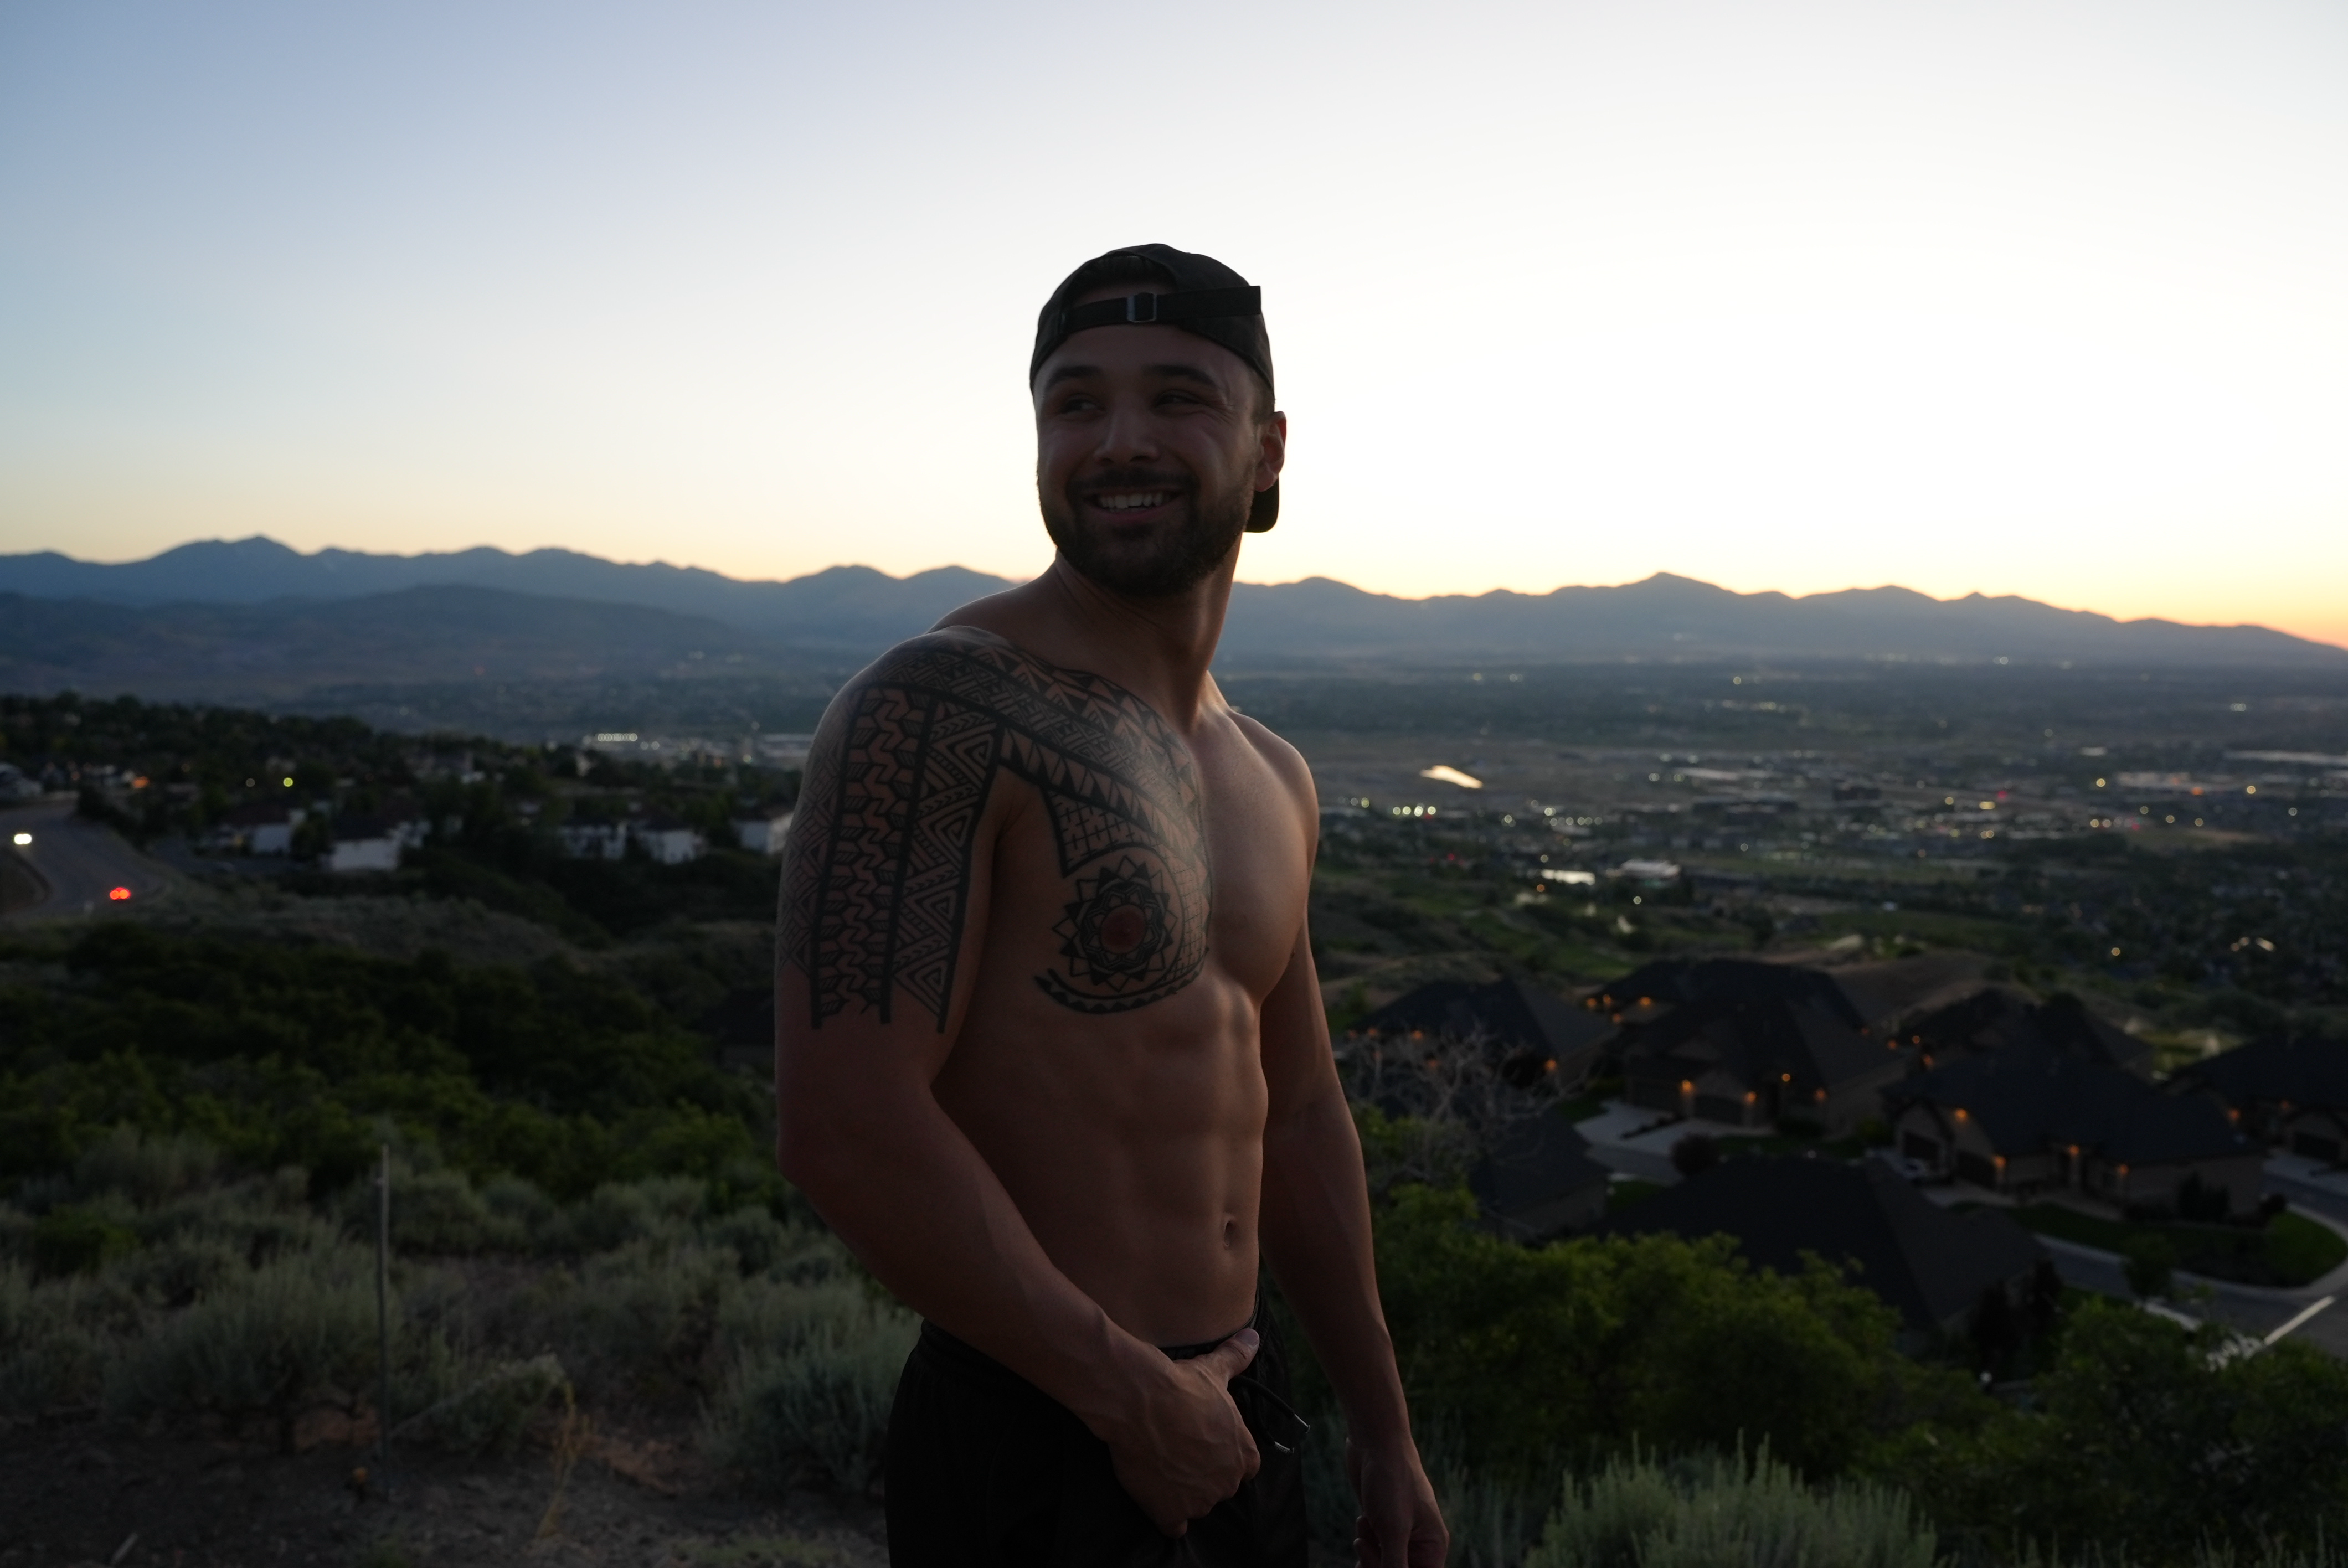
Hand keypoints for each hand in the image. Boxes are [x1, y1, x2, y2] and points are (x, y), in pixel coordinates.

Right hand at [1104, 1329, 1263, 1535]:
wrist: (1141, 1401)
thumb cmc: (1181, 1384)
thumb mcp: (1215, 1369)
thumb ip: (1238, 1357)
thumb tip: (1254, 1338)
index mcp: (1243, 1453)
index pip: (1246, 1467)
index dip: (1225, 1456)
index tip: (1205, 1444)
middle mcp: (1227, 1482)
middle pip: (1220, 1487)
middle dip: (1204, 1475)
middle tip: (1180, 1453)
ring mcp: (1199, 1501)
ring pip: (1197, 1506)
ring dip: (1184, 1494)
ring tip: (1163, 1468)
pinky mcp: (1171, 1512)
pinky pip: (1174, 1526)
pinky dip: (1166, 1516)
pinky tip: (1155, 1496)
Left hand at [1346, 1431, 1446, 1566]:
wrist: (1375, 1442)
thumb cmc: (1391, 1481)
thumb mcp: (1393, 1530)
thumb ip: (1394, 1566)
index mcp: (1433, 1547)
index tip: (1383, 1564)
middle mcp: (1419, 1543)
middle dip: (1377, 1564)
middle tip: (1365, 1544)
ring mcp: (1399, 1533)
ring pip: (1382, 1564)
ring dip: (1369, 1552)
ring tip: (1366, 1523)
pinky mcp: (1381, 1524)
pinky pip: (1373, 1551)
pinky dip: (1364, 1543)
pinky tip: (1363, 1521)